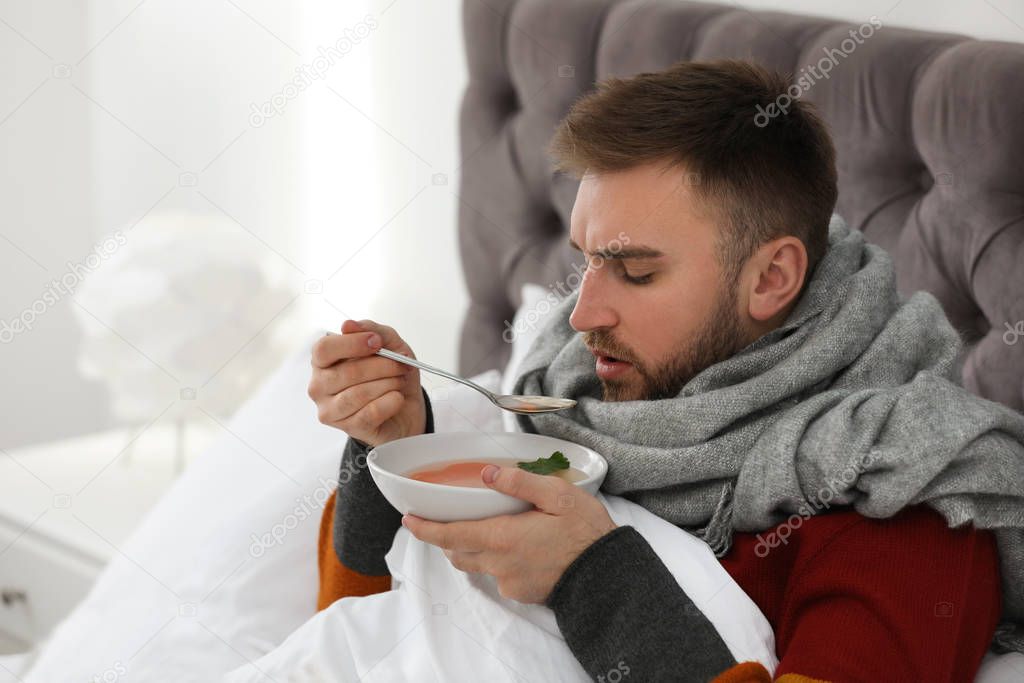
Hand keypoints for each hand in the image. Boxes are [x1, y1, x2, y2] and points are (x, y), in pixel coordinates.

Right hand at [308, 319, 425, 446]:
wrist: (406, 408)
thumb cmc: (390, 374)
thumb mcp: (389, 344)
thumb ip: (371, 330)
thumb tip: (347, 325)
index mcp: (323, 361)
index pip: (324, 349)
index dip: (352, 344)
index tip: (377, 342)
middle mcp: (320, 386)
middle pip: (347, 372)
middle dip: (381, 366)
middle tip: (401, 365)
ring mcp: (331, 410)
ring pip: (358, 394)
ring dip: (388, 384)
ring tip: (399, 381)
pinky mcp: (348, 428)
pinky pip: (370, 413)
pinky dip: (390, 402)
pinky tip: (397, 397)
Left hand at [403, 465, 616, 603]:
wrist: (608, 576)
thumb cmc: (587, 533)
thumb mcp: (559, 496)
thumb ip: (521, 483)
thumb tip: (487, 474)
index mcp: (504, 537)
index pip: (451, 535)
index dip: (425, 529)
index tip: (409, 520)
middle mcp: (500, 564)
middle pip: (458, 552)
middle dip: (446, 537)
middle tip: (444, 518)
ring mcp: (509, 582)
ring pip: (477, 564)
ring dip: (471, 547)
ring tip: (482, 528)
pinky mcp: (522, 593)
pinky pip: (499, 575)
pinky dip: (498, 559)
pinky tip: (519, 546)